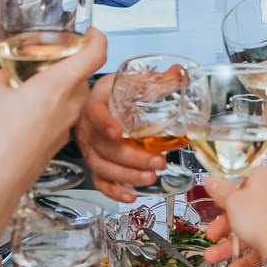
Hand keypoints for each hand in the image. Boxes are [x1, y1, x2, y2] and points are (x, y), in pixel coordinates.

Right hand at [0, 29, 108, 202]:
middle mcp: (69, 106)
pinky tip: (26, 118)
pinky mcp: (57, 144)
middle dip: (70, 67)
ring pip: (72, 100)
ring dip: (60, 92)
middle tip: (52, 62)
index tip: (91, 33)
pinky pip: (61, 120)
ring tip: (35, 90)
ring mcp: (65, 128)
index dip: (97, 38)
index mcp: (57, 85)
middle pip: (83, 78)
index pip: (95, 54)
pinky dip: (51, 113)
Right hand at [73, 73, 162, 201]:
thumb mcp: (132, 81)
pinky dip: (114, 191)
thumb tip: (178, 72)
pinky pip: (99, 180)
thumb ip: (157, 80)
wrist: (98, 103)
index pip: (95, 112)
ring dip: (126, 175)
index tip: (119, 131)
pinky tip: (131, 194)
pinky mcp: (94, 162)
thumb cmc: (114, 93)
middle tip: (157, 161)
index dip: (105, 122)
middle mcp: (88, 126)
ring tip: (150, 177)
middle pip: (104, 146)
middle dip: (131, 157)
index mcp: (95, 101)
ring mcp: (89, 147)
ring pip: (101, 166)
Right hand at [197, 163, 266, 266]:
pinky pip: (264, 243)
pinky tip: (234, 266)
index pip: (245, 180)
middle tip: (215, 232)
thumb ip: (220, 191)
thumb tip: (212, 181)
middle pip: (248, 208)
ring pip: (254, 228)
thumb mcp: (232, 202)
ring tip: (216, 255)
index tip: (219, 202)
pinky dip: (248, 256)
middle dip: (225, 225)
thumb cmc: (264, 219)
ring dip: (231, 245)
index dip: (229, 194)